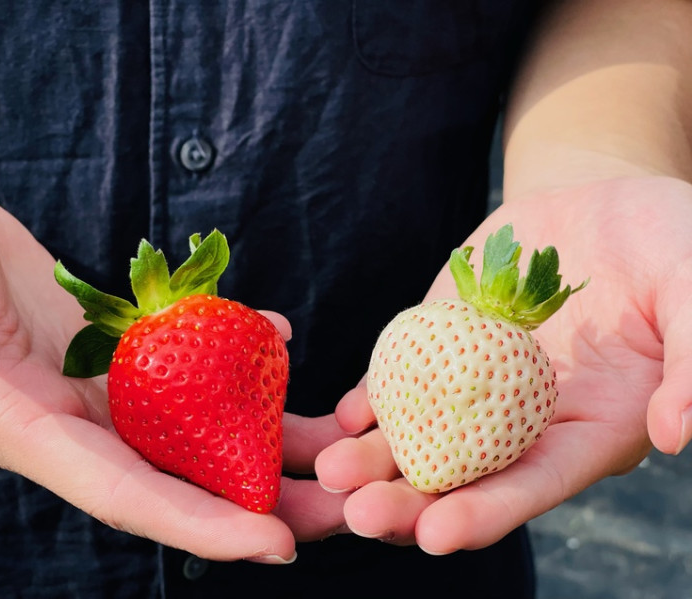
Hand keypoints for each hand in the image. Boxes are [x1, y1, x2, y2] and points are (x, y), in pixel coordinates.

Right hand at [0, 143, 345, 562]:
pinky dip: (229, 365)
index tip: (270, 546)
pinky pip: (177, 369)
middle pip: (171, 478)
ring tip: (337, 451)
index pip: (118, 491)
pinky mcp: (101, 348)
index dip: (196, 524)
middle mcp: (60, 421)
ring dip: (260, 444)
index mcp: (14, 425)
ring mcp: (86, 385)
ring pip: (186, 431)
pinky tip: (276, 346)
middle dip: (254, 503)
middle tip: (341, 512)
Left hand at [316, 175, 691, 553]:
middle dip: (410, 499)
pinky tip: (343, 415)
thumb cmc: (671, 247)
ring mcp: (479, 379)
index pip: (535, 482)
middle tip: (358, 515)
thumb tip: (676, 434)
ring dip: (375, 457)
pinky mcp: (445, 338)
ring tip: (328, 472)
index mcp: (591, 425)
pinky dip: (374, 397)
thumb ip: (691, 365)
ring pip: (422, 431)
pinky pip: (404, 374)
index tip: (436, 536)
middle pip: (465, 472)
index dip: (488, 511)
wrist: (606, 204)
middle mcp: (527, 416)